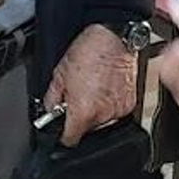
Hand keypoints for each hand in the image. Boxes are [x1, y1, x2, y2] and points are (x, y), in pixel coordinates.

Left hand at [44, 24, 137, 145]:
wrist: (113, 38)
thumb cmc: (88, 51)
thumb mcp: (59, 74)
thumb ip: (52, 99)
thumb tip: (50, 112)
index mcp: (83, 111)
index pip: (70, 140)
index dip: (62, 135)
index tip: (61, 128)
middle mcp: (102, 115)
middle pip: (86, 131)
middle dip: (79, 118)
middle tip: (76, 98)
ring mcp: (118, 111)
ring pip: (101, 122)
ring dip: (94, 112)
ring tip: (92, 90)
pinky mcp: (129, 104)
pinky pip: (114, 113)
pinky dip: (108, 105)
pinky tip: (103, 89)